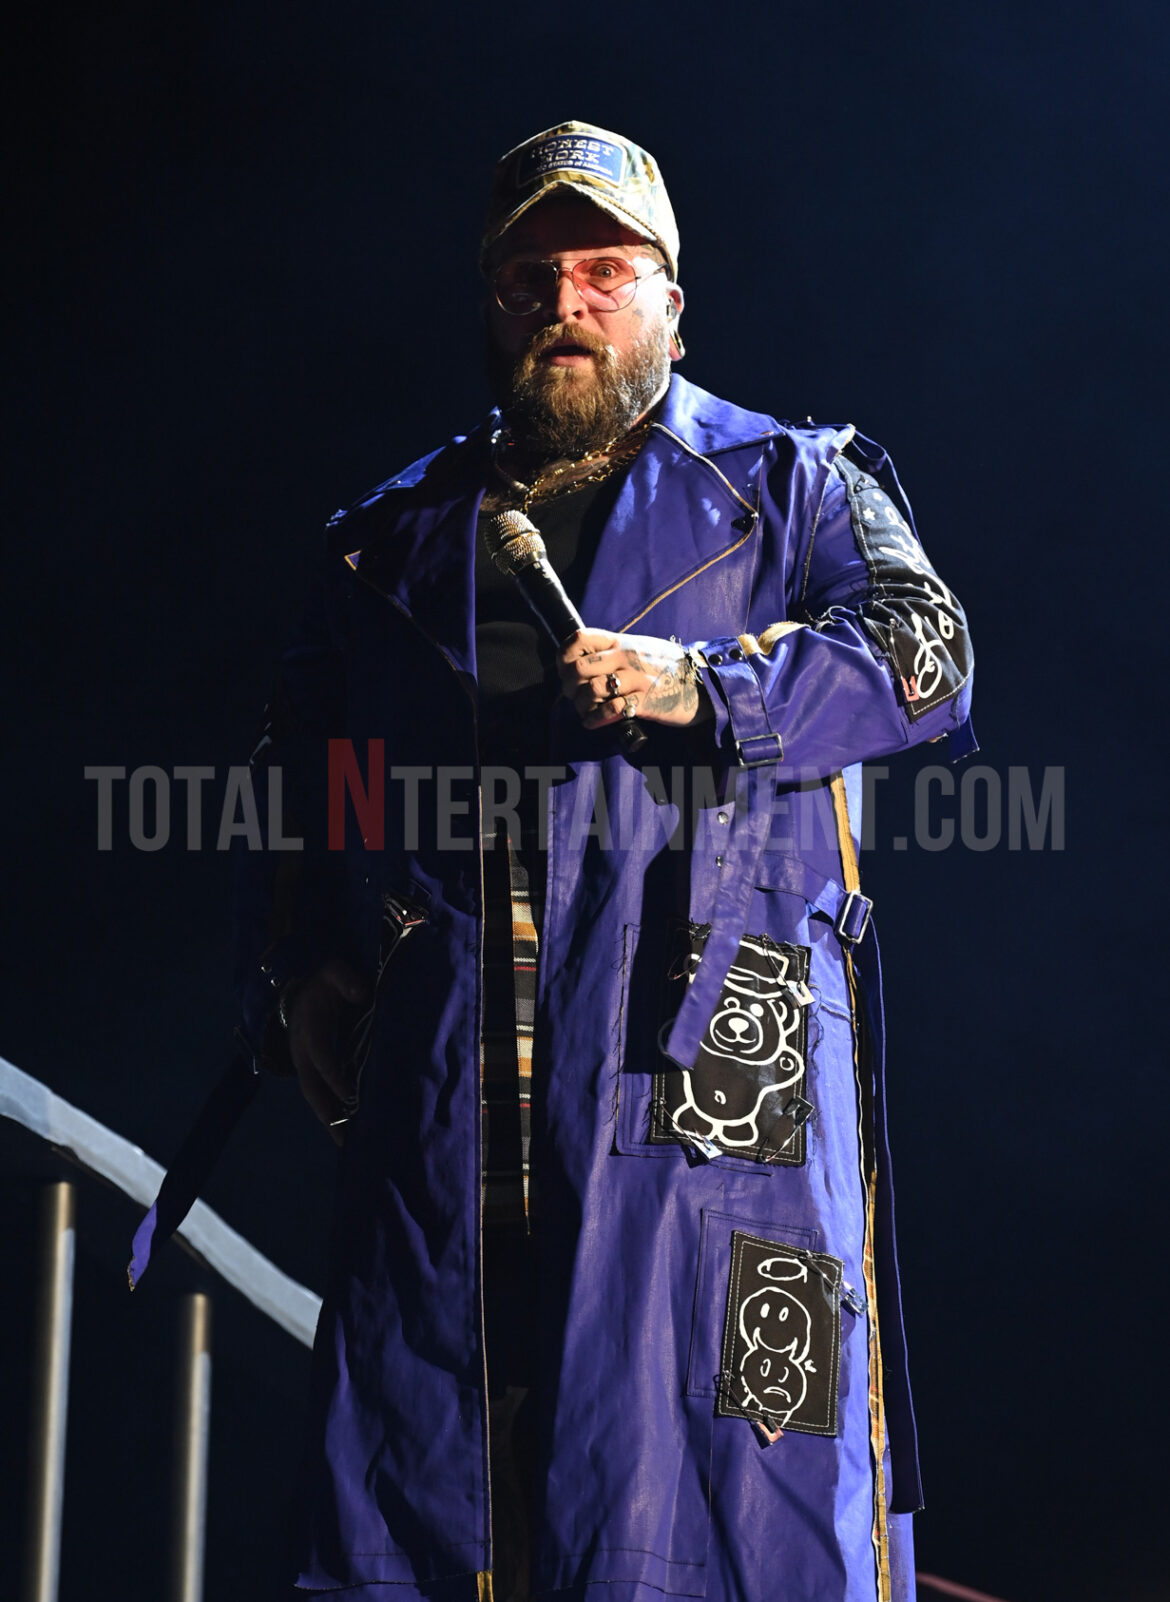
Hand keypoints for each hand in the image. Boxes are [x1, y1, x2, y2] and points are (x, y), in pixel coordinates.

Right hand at [283, 959, 370, 1141]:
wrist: (300, 990)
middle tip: (344, 1138)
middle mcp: (303, 1052)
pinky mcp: (312, 1070)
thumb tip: (361, 992)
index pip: (322, 1057)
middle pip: (312, 1088)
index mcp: (310, 1030)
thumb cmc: (323, 983)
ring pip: (315, 1096)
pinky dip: (331, 1112)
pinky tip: (347, 1129)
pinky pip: (320, 1094)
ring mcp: (305, 1063)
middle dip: (327, 1113)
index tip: (349, 1096)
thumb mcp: (334, 972)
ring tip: (347, 1143)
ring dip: (329, 1120)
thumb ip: (346, 980)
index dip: (334, 1076)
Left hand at [557, 629, 711, 729]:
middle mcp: (626, 657)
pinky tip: (596, 722)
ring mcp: (637, 678)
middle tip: (576, 698)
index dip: (564, 656)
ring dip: (583, 706)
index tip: (566, 671)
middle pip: (577, 669)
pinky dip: (597, 720)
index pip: (579, 638)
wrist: (706, 683)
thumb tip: (583, 661)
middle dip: (569, 688)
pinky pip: (612, 710)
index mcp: (622, 642)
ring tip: (588, 711)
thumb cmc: (670, 669)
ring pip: (591, 690)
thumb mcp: (642, 649)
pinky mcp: (646, 701)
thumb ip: (615, 652)